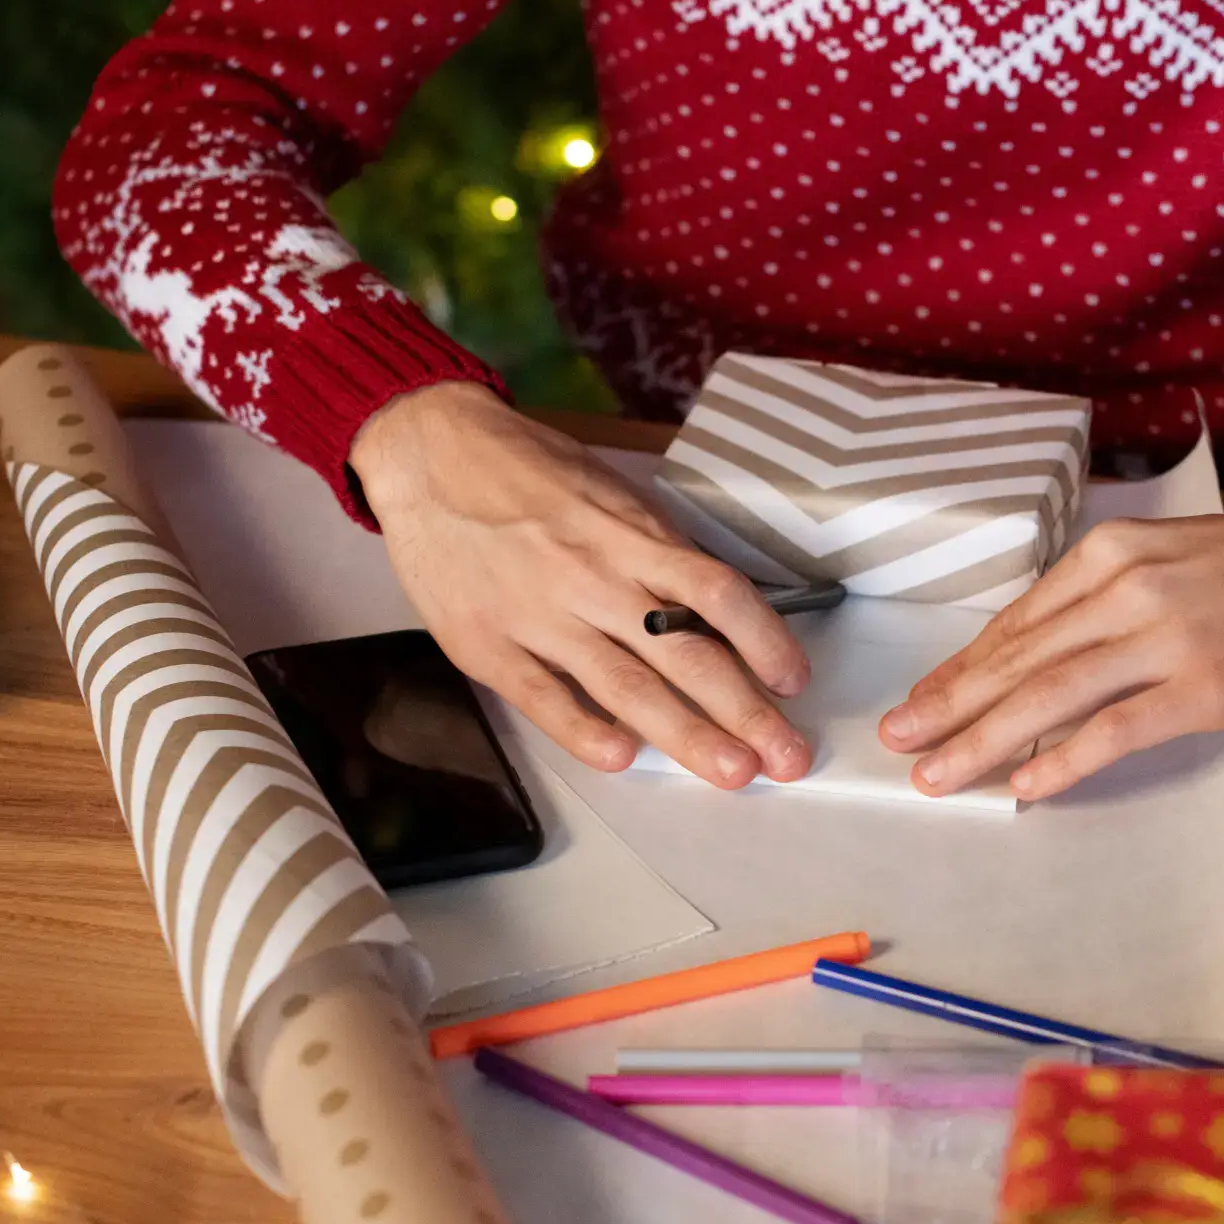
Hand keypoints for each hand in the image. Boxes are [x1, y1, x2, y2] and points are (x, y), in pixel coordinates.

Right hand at [350, 382, 812, 789]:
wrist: (428, 451)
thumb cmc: (526, 471)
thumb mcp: (606, 492)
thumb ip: (655, 549)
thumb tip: (714, 607)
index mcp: (630, 535)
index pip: (715, 593)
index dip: (764, 639)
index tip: (795, 680)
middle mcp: (592, 576)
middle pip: (684, 653)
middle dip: (745, 712)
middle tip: (787, 757)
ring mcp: (538, 613)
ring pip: (626, 685)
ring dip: (685, 735)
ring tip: (732, 772)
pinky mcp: (485, 643)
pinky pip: (544, 697)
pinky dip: (584, 731)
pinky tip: (622, 758)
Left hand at [880, 488, 1223, 800]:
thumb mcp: (1169, 558)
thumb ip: (1106, 600)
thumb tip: (1043, 658)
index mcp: (1109, 555)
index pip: (1017, 622)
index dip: (961, 668)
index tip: (920, 702)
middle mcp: (1126, 589)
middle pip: (1018, 659)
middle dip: (950, 706)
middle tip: (898, 742)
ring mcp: (1165, 638)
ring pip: (1049, 696)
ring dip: (983, 740)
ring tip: (936, 774)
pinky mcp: (1205, 687)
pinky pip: (1114, 731)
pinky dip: (1062, 760)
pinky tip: (1024, 785)